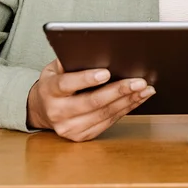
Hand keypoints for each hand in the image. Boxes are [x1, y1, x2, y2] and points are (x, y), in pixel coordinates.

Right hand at [26, 59, 155, 141]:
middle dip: (118, 91)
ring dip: (128, 101)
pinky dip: (127, 109)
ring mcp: (69, 127)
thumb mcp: (56, 68)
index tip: (106, 72)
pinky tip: (138, 98)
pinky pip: (108, 122)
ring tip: (145, 89)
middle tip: (139, 81)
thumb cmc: (55, 82)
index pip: (67, 84)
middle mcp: (57, 112)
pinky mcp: (81, 136)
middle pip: (92, 102)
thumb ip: (73, 60)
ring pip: (104, 114)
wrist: (41, 109)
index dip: (87, 79)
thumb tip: (99, 51)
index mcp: (49, 91)